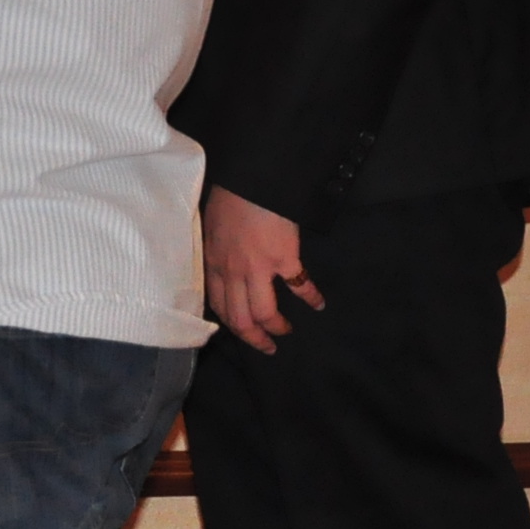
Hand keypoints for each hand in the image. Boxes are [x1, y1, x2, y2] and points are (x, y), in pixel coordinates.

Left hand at [202, 185, 320, 353]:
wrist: (252, 182)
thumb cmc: (229, 199)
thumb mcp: (210, 228)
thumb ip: (215, 251)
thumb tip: (222, 266)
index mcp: (213, 263)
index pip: (218, 305)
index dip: (230, 324)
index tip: (241, 332)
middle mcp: (232, 272)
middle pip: (240, 318)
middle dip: (254, 337)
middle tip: (267, 346)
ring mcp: (258, 268)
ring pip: (264, 312)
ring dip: (277, 327)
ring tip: (286, 331)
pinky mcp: (284, 258)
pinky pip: (299, 286)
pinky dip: (311, 297)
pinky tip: (318, 303)